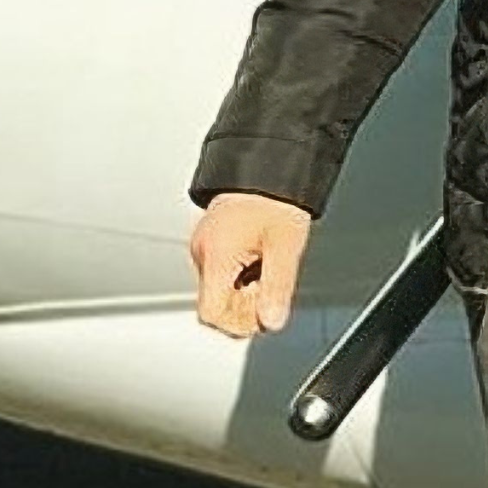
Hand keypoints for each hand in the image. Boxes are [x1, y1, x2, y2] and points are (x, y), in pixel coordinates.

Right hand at [189, 192, 311, 336]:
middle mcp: (202, 251)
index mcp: (215, 254)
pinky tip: (257, 257)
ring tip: (265, 263)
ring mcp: (203, 246)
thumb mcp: (286, 246)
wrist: (270, 165)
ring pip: (218, 290)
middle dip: (245, 304)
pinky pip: (221, 274)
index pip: (211, 313)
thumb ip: (278, 288)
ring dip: (244, 289)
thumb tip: (271, 322)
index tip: (263, 308)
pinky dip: (240, 275)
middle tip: (269, 281)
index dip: (238, 320)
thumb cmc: (276, 200)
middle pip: (214, 304)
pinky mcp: (210, 242)